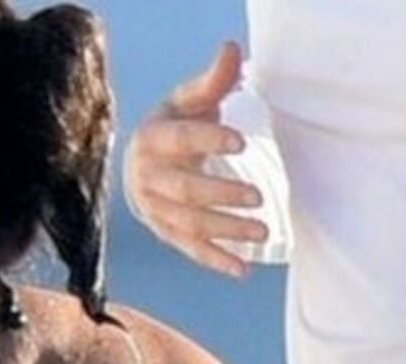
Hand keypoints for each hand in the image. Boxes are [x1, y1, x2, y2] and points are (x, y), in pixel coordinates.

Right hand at [123, 40, 268, 278]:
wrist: (143, 164)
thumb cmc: (174, 126)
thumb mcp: (189, 100)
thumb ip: (213, 80)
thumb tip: (234, 51)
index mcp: (151, 139)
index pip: (180, 140)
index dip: (209, 141)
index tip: (241, 142)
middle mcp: (147, 179)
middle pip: (185, 191)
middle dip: (221, 195)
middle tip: (258, 196)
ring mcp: (155, 211)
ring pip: (190, 225)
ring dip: (226, 231)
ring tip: (263, 231)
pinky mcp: (166, 234)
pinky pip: (191, 250)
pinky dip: (216, 261)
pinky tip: (243, 269)